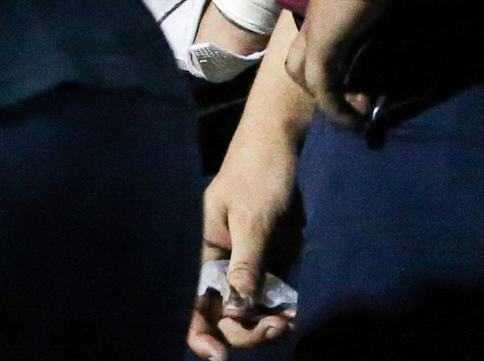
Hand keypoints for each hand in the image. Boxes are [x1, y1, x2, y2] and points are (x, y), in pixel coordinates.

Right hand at [188, 17, 310, 356]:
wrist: (282, 144)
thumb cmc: (258, 172)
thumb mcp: (252, 216)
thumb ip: (245, 261)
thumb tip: (237, 306)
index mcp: (201, 247)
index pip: (189, 298)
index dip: (197, 329)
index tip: (216, 354)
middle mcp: (218, 260)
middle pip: (220, 312)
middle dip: (243, 330)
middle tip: (275, 327)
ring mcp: (245, 262)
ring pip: (246, 310)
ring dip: (264, 324)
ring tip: (288, 321)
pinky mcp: (269, 261)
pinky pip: (269, 298)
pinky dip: (280, 311)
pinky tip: (293, 314)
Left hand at [286, 0, 483, 129]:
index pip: (327, 29)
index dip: (338, 54)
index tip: (363, 80)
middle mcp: (323, 14)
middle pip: (302, 53)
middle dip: (324, 80)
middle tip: (357, 102)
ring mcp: (318, 28)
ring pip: (300, 70)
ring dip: (325, 95)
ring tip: (357, 112)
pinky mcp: (323, 42)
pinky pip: (320, 84)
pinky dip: (333, 106)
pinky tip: (357, 122)